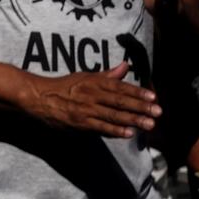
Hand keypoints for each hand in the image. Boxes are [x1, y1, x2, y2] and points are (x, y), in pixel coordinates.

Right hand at [20, 61, 160, 137]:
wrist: (40, 98)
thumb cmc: (65, 86)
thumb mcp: (86, 76)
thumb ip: (108, 75)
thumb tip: (126, 65)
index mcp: (94, 82)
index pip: (120, 87)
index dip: (137, 92)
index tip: (153, 97)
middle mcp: (92, 94)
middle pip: (120, 101)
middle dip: (140, 107)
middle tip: (158, 112)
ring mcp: (86, 109)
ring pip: (113, 115)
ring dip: (133, 120)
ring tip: (149, 125)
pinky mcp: (80, 123)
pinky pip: (100, 127)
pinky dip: (114, 130)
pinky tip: (128, 133)